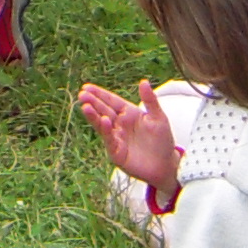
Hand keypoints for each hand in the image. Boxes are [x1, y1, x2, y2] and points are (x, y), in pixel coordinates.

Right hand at [77, 81, 182, 202]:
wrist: (166, 166)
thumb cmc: (162, 141)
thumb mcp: (158, 118)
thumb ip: (150, 101)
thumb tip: (143, 81)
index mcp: (128, 113)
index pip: (111, 101)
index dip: (99, 94)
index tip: (86, 86)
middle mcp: (119, 124)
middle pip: (103, 111)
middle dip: (92, 102)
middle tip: (81, 94)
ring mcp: (117, 138)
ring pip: (102, 124)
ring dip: (93, 116)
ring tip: (85, 106)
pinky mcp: (117, 152)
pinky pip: (110, 140)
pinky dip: (106, 131)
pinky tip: (103, 121)